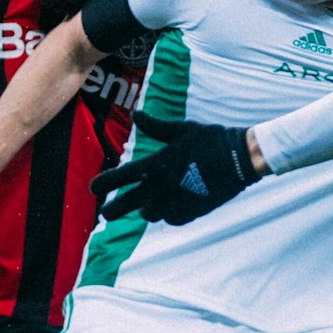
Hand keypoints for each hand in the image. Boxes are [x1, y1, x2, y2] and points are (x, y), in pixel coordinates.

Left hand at [91, 111, 260, 224]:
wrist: (240, 158)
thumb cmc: (211, 139)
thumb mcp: (182, 129)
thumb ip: (156, 126)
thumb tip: (136, 114)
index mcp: (158, 163)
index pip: (123, 176)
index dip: (104, 183)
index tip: (92, 188)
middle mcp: (163, 185)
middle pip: (129, 203)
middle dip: (114, 209)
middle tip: (106, 213)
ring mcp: (177, 200)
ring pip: (150, 214)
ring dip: (146, 210)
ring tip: (147, 205)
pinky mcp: (192, 211)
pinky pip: (171, 218)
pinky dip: (168, 214)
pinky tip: (170, 207)